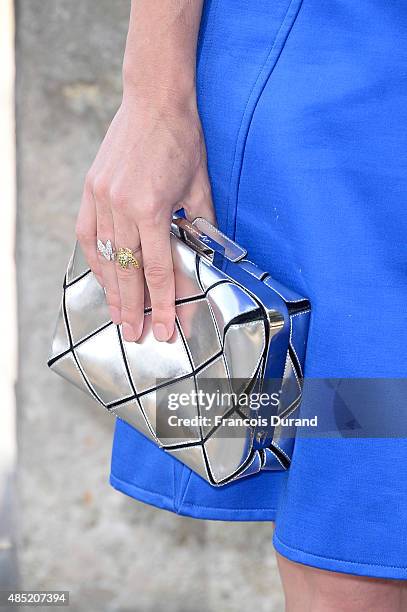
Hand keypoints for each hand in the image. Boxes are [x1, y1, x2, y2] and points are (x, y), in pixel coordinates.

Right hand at [75, 91, 215, 342]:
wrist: (154, 100)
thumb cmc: (182, 141)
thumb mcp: (200, 188)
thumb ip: (199, 228)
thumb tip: (201, 261)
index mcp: (152, 209)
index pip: (158, 270)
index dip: (162, 305)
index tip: (164, 329)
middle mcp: (121, 207)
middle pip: (127, 272)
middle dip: (133, 308)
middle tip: (135, 336)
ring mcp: (100, 198)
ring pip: (104, 258)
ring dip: (112, 291)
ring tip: (118, 317)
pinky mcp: (91, 190)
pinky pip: (87, 236)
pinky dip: (95, 260)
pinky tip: (103, 280)